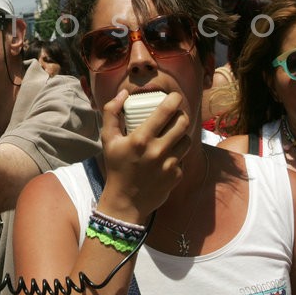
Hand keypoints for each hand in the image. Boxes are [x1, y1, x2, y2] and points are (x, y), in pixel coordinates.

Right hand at [98, 90, 192, 223]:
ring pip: (187, 139)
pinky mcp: (177, 175)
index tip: (174, 97)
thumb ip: (111, 112)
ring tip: (173, 134)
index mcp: (141, 138)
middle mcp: (158, 150)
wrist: (125, 201)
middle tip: (175, 115)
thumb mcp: (108, 139)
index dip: (174, 99)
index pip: (166, 111)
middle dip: (181, 114)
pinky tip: (168, 155)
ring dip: (182, 133)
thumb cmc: (116, 167)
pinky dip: (177, 153)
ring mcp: (169, 164)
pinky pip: (183, 157)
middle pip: (183, 122)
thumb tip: (124, 93)